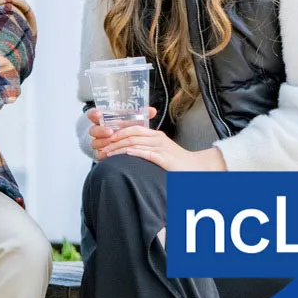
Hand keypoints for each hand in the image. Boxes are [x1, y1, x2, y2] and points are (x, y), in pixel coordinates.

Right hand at [86, 107, 158, 152]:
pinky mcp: (101, 154)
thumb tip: (152, 110)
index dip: (94, 114)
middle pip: (93, 130)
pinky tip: (109, 154)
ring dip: (102, 142)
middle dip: (100, 131)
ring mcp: (99, 143)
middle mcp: (99, 132)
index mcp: (103, 121)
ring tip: (111, 143)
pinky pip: (98, 155)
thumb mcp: (132, 122)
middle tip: (110, 131)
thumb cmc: (127, 131)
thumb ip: (140, 115)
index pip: (93, 115)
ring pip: (94, 143)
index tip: (99, 114)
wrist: (127, 146)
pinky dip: (103, 154)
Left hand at [99, 126, 226, 170]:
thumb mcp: (160, 151)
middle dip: (113, 142)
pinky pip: (147, 153)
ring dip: (118, 149)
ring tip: (106, 154)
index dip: (116, 133)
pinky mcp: (165, 158)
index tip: (105, 140)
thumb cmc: (177, 162)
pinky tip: (124, 154)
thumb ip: (146, 148)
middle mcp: (158, 139)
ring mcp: (161, 148)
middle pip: (130, 135)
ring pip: (135, 144)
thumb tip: (128, 151)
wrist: (197, 168)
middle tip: (101, 149)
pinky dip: (134, 153)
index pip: (132, 129)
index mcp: (156, 135)